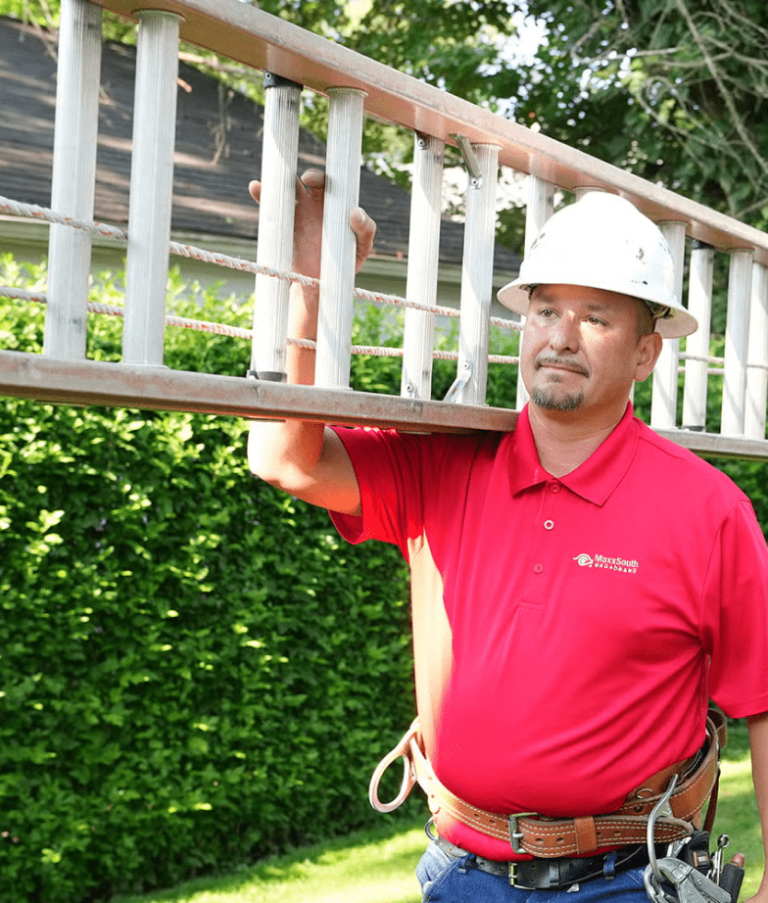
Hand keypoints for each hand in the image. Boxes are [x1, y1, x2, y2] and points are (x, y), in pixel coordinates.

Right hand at [248, 169, 375, 279]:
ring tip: (271, 181)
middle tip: (307, 181)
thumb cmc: (347, 261)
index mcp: (334, 203)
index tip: (315, 181)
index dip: (323, 176)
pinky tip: (256, 187)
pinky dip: (262, 195)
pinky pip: (271, 208)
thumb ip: (365, 229)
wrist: (324, 283)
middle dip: (307, 176)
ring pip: (286, 190)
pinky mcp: (284, 226)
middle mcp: (314, 203)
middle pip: (308, 181)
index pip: (329, 182)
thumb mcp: (362, 247)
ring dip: (279, 182)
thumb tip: (356, 212)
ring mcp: (297, 213)